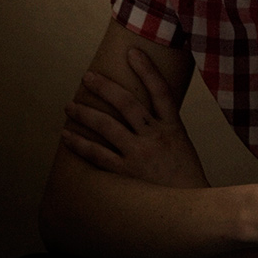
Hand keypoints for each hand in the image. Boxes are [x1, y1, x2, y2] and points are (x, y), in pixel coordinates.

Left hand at [62, 48, 207, 188]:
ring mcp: (140, 153)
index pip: (160, 90)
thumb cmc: (186, 175)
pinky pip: (97, 154)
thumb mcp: (181, 144)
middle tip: (87, 76)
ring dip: (85, 113)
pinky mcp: (126, 172)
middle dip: (104, 87)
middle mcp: (156, 136)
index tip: (132, 52)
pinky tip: (67, 136)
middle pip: (126, 102)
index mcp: (173, 126)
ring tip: (69, 105)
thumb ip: (163, 126)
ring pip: (107, 126)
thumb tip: (142, 112)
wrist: (191, 205)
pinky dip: (79, 144)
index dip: (146, 69)